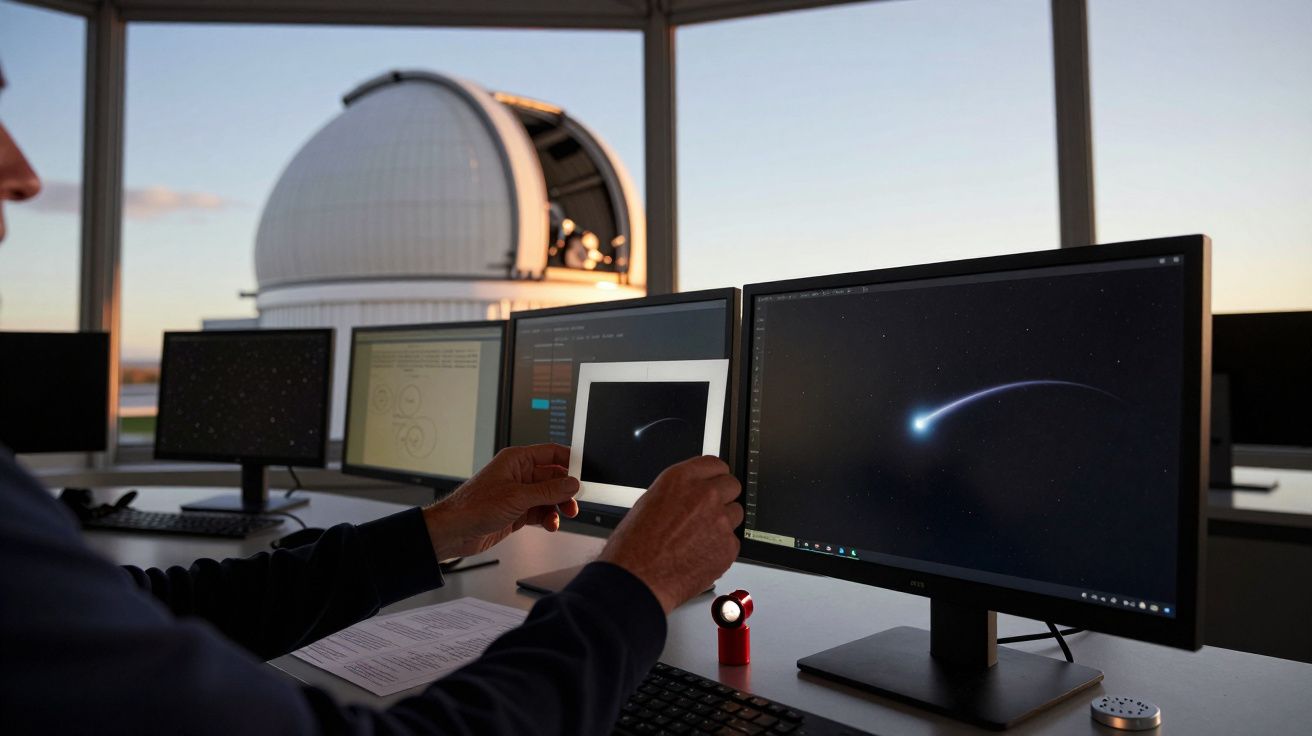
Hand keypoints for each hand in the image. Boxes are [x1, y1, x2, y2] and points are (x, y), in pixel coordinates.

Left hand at [422, 444, 579, 560]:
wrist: (454, 532)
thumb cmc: (473, 507)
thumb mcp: (517, 497)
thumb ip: (548, 491)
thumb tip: (571, 484)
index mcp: (517, 460)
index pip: (551, 454)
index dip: (570, 461)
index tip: (585, 472)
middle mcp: (519, 475)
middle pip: (554, 477)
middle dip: (566, 489)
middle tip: (577, 500)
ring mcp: (518, 494)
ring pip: (549, 497)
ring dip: (559, 506)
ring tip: (564, 515)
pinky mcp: (517, 512)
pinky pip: (541, 512)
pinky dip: (549, 518)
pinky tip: (550, 525)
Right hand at [598, 456, 741, 614]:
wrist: (637, 580)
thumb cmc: (634, 547)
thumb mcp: (649, 503)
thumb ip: (677, 493)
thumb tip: (689, 495)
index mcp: (681, 479)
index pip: (715, 464)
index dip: (714, 476)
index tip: (714, 482)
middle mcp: (704, 495)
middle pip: (731, 486)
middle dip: (722, 497)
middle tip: (709, 512)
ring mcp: (719, 521)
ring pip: (735, 514)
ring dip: (723, 523)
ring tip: (700, 538)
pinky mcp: (728, 547)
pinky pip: (732, 542)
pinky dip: (720, 548)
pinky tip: (700, 555)